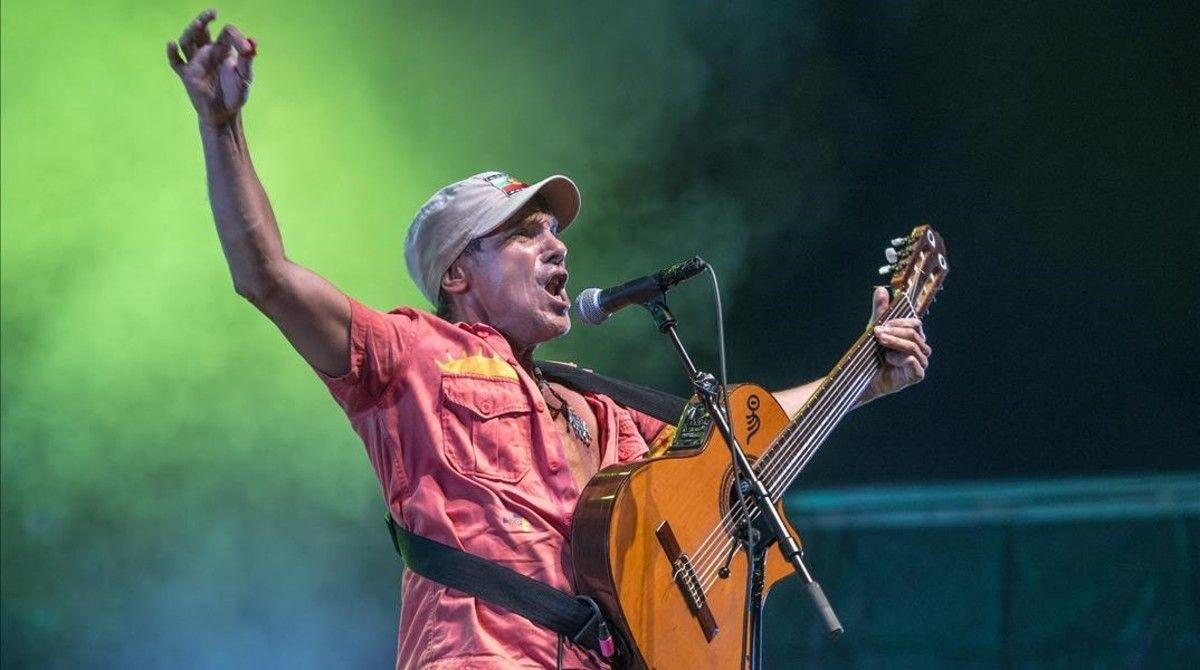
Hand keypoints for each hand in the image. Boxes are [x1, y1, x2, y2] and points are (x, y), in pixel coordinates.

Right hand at [167, 9, 255, 126]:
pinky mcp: (187, 75)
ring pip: (187, 42)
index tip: (246, 49)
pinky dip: (172, 53)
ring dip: (190, 32)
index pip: (226, 33)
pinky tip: (172, 44)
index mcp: (223, 50)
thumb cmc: (235, 94)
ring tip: (197, 24)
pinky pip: (176, 62)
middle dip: (205, 19)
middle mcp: (208, 52)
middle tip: (212, 12)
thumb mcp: (245, 78)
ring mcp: (196, 62)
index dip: (236, 37)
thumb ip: (248, 61)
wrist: (224, 114)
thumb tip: (253, 41)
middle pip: (202, 30)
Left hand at [862, 287, 930, 402]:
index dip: (900, 322)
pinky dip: (901, 358)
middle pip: (914, 334)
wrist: (865, 377)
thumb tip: (881, 289)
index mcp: (913, 337)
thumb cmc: (873, 354)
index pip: (916, 323)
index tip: (883, 323)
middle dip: (895, 332)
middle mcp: (920, 349)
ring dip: (895, 342)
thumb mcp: (875, 329)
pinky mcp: (916, 375)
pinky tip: (888, 358)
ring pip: (914, 347)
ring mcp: (920, 363)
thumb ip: (880, 311)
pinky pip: (915, 362)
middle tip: (878, 333)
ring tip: (881, 343)